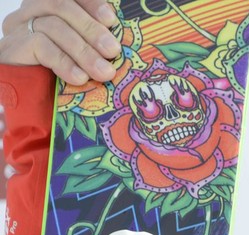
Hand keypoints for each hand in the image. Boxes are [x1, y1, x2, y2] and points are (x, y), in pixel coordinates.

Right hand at [0, 0, 121, 84]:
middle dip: (92, 29)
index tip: (111, 20)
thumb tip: (118, 47)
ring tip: (103, 72)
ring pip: (53, 26)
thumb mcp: (78, 55)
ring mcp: (20, 27)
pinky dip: (64, 62)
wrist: (24, 93)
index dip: (92, 4)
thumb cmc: (55, 74)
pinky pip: (40, 46)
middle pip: (62, 7)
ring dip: (83, 50)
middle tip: (113, 51)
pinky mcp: (13, 45)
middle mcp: (32, 11)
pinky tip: (80, 77)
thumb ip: (92, 43)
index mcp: (50, 7)